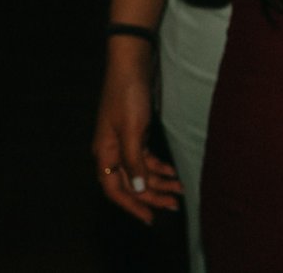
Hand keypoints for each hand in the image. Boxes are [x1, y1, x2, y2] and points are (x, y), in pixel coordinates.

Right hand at [93, 40, 181, 223]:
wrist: (132, 64)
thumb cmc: (128, 95)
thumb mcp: (133, 129)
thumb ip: (133, 160)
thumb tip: (135, 189)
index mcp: (104, 153)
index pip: (114, 189)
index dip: (131, 205)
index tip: (149, 218)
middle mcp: (111, 151)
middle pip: (129, 183)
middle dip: (151, 196)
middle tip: (174, 206)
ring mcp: (123, 142)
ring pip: (140, 171)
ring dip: (158, 182)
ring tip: (179, 191)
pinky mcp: (135, 133)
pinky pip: (145, 158)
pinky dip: (158, 167)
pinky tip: (173, 173)